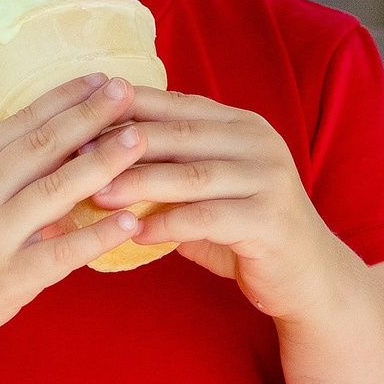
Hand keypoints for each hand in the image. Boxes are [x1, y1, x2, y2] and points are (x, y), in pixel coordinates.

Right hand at [0, 75, 152, 361]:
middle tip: (128, 91)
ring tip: (140, 140)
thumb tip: (47, 147)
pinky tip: (130, 221)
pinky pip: (60, 254)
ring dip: (102, 162)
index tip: (100, 78)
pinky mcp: (7, 280)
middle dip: (89, 116)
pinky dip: (96, 236)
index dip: (63, 99)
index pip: (20, 123)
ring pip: (55, 191)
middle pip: (42, 146)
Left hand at [85, 88, 360, 320]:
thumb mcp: (206, 189)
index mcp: (238, 124)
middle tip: (75, 156)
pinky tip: (133, 233)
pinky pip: (207, 218)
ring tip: (96, 193)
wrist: (308, 277)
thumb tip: (95, 156)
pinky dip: (167, 224)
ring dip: (138, 183)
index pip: (174, 106)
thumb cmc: (244, 229)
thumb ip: (168, 167)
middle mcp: (257, 142)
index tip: (78, 117)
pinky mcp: (270, 219)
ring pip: (190, 175)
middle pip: (179, 135)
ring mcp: (268, 179)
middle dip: (123, 144)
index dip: (125, 109)